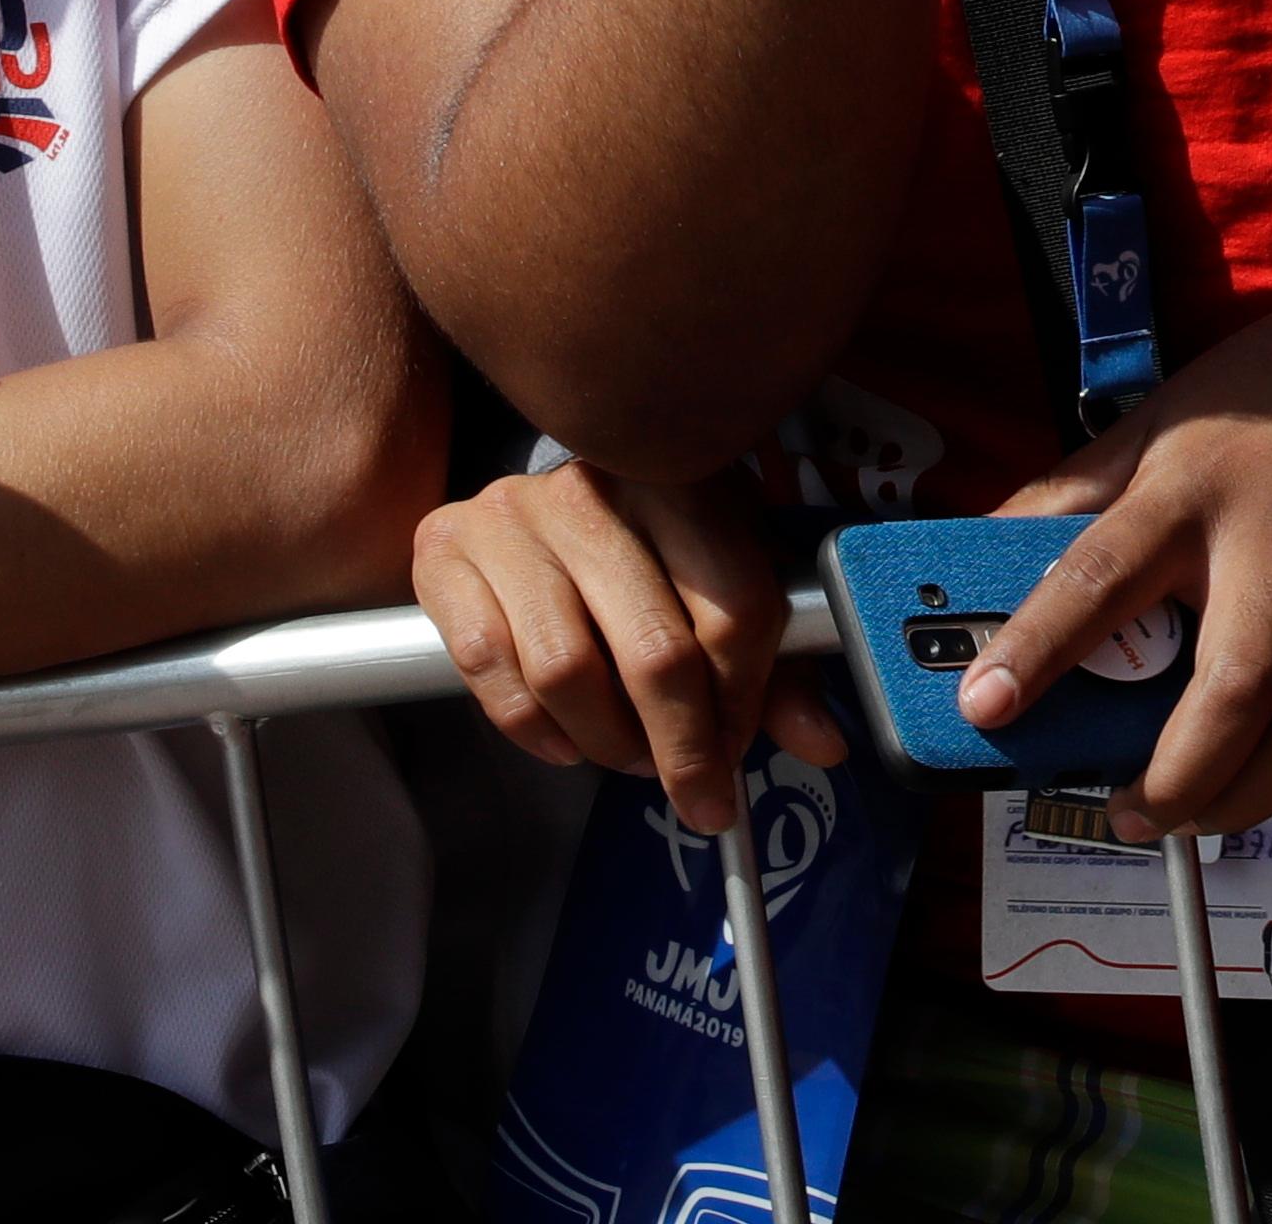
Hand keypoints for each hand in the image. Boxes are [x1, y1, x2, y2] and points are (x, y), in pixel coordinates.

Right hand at [415, 463, 844, 835]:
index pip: (735, 607)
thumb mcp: (721, 582)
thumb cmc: (645, 550)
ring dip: (606, 740)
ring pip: (568, 670)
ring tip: (626, 753)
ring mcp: (513, 515)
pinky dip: (533, 728)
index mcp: (685, 480)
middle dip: (682, 746)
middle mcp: (597, 487)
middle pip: (656, 650)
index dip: (745, 701)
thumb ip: (774, 664)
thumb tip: (824, 743)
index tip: (739, 750)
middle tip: (695, 791)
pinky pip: (491, 669)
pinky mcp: (447, 549)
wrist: (529, 508)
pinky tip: (562, 738)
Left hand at [965, 229, 1271, 839]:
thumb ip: (1083, 484)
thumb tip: (984, 541)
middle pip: (1229, 696)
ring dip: (1254, 801)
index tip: (984, 705)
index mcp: (1198, 482)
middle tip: (1131, 813)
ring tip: (1206, 812)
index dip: (1036, 646)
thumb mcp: (1179, 409)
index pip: (1100, 572)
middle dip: (1174, 785)